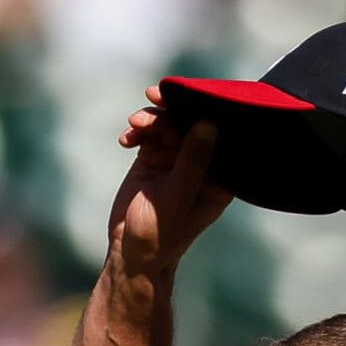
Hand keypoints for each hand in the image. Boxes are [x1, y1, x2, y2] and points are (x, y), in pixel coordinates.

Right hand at [109, 87, 233, 281]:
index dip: (205, 109)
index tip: (185, 95)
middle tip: (152, 96)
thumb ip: (193, 160)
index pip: (220, 135)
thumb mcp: (177, 196)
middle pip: (192, 123)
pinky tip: (125, 140)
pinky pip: (149, 133)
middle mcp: (202, 165)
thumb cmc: (160, 233)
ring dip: (151, 119)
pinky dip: (137, 131)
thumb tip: (208, 123)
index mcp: (219, 176)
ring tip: (134, 126)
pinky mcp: (154, 159)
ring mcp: (177, 160)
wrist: (130, 251)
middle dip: (172, 108)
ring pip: (168, 124)